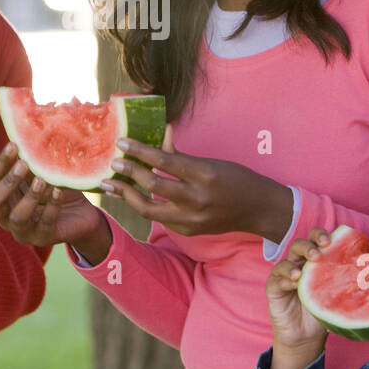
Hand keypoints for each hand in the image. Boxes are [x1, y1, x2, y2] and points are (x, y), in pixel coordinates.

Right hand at [0, 143, 110, 262]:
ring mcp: (24, 231)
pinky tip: (58, 190)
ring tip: (42, 180)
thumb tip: (31, 133)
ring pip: (17, 217)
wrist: (82, 214)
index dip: (1, 163)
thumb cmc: (57, 189)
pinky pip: (45, 223)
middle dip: (8, 183)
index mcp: (4, 198)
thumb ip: (35, 162)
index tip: (14, 145)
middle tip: (23, 164)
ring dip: (29, 197)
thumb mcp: (44, 174)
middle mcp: (7, 217)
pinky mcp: (43, 239)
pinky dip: (52, 205)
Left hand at [99, 130, 292, 240]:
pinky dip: (145, 206)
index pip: (164, 161)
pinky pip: (160, 219)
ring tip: (111, 184)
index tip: (121, 142)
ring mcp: (192, 218)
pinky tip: (132, 197)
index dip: (139, 151)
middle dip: (129, 173)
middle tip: (114, 163)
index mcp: (204, 174)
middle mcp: (197, 198)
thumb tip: (158, 137)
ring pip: (149, 209)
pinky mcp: (188, 230)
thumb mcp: (211, 162)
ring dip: (127, 195)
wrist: (257, 209)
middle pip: (153, 186)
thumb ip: (181, 155)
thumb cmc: (235, 178)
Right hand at [265, 230, 332, 368]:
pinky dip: (286, 276)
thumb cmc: (324, 313)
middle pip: (300, 244)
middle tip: (320, 252)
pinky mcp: (273, 287)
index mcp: (314, 262)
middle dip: (310, 244)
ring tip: (306, 266)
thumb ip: (351, 280)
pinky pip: (277, 277)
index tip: (331, 240)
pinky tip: (295, 281)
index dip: (321, 235)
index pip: (316, 240)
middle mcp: (299, 264)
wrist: (306, 337)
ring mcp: (285, 275)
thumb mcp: (339, 295)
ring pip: (287, 258)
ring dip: (298, 259)